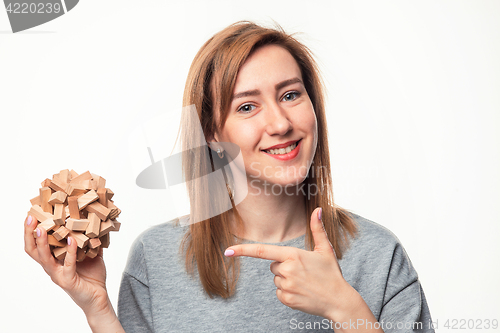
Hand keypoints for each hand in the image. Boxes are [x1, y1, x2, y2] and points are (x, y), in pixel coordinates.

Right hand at [24, 214, 112, 318]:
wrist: (99, 297)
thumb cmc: (92, 276)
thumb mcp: (92, 253)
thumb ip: (91, 239)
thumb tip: (96, 221)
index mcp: (54, 260)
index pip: (36, 245)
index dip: (32, 231)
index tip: (32, 214)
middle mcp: (52, 267)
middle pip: (33, 250)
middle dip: (29, 234)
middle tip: (31, 218)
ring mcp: (58, 275)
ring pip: (44, 258)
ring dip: (42, 242)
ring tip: (42, 228)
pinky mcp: (68, 281)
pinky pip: (67, 265)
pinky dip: (69, 252)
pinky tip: (71, 240)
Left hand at [224, 207, 355, 319]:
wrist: (339, 301)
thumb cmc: (331, 273)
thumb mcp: (325, 249)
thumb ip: (318, 228)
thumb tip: (317, 209)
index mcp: (293, 255)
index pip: (262, 251)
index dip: (242, 250)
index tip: (227, 251)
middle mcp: (287, 271)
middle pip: (272, 265)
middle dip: (284, 267)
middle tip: (304, 272)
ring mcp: (286, 286)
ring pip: (276, 279)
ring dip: (286, 280)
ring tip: (305, 283)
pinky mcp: (286, 299)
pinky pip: (279, 292)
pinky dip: (288, 292)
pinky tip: (302, 292)